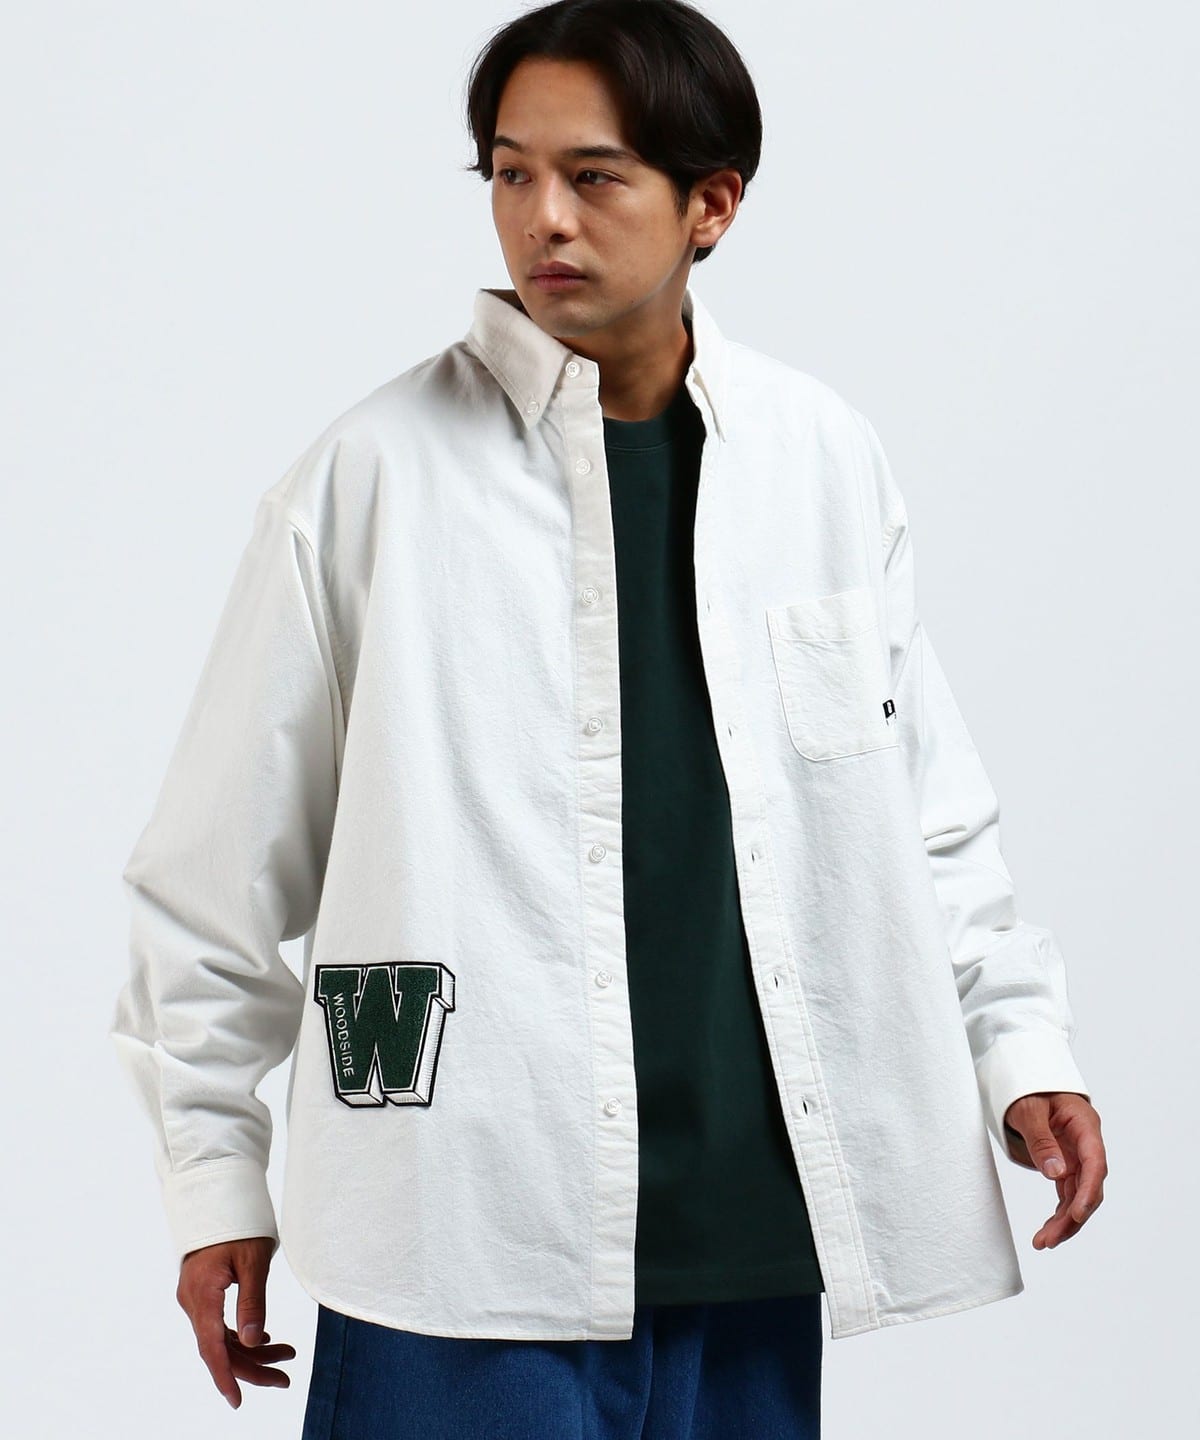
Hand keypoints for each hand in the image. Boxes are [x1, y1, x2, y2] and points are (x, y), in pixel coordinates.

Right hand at [176, 1236, 295, 1408]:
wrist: (217, 1195)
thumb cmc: (238, 1223)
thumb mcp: (252, 1261)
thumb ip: (252, 1303)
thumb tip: (253, 1343)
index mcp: (202, 1295)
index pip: (212, 1347)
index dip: (226, 1377)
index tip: (238, 1401)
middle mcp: (193, 1301)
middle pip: (220, 1347)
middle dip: (252, 1367)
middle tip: (285, 1378)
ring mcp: (195, 1297)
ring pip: (221, 1337)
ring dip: (250, 1351)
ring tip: (286, 1355)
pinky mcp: (202, 1292)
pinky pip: (219, 1323)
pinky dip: (240, 1334)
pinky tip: (263, 1339)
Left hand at [1003, 1091, 1106, 1250]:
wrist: (1025, 1084)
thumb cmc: (1029, 1090)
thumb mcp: (1029, 1109)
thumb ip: (1041, 1139)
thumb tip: (1055, 1173)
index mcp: (1084, 1125)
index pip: (1094, 1163)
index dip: (1088, 1192)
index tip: (1076, 1215)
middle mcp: (1086, 1144)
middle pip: (1088, 1186)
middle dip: (1072, 1216)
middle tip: (1050, 1239)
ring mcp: (1078, 1157)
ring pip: (1078, 1195)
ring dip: (1064, 1221)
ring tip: (1043, 1242)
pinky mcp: (1067, 1165)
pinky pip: (1067, 1194)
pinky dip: (1059, 1213)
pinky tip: (1048, 1231)